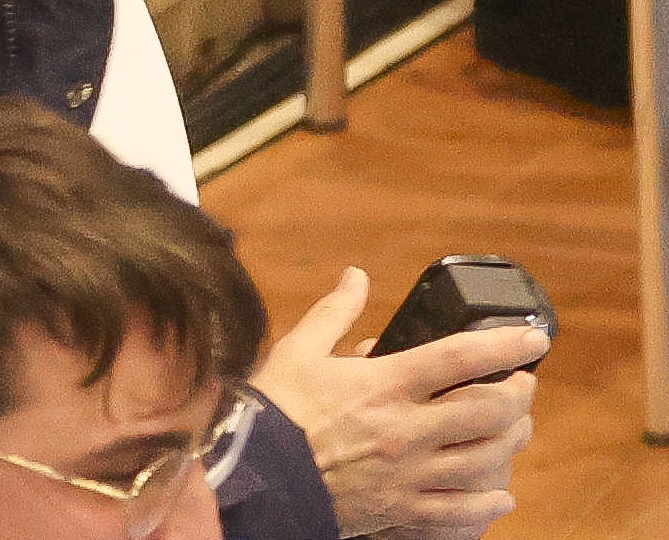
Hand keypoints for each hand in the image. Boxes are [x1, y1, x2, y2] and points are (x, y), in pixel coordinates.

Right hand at [259, 268, 542, 537]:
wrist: (255, 474)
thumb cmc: (276, 409)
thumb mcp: (298, 350)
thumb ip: (335, 312)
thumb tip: (357, 276)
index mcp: (383, 385)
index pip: (458, 359)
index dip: (503, 345)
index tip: (533, 337)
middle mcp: (406, 429)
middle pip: (487, 411)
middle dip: (518, 395)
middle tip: (522, 384)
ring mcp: (410, 473)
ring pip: (486, 459)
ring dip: (512, 441)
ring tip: (516, 428)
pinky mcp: (404, 508)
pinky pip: (462, 511)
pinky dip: (490, 501)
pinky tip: (500, 492)